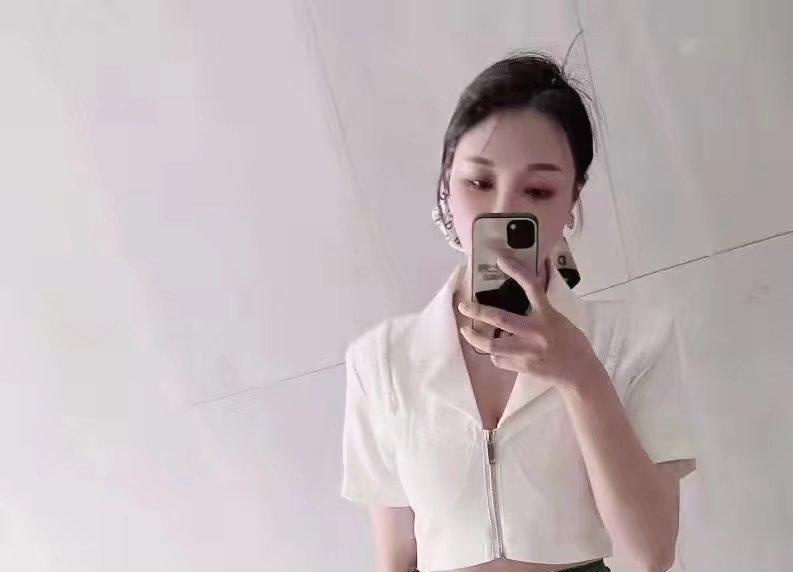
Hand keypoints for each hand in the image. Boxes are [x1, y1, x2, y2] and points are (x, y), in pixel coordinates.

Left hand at [456, 252, 600, 392]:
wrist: (580, 373)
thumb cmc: (572, 344)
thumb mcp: (560, 320)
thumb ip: (542, 310)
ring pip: (492, 344)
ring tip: (466, 330)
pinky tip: (496, 352)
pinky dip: (495, 355)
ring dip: (474, 338)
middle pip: (499, 319)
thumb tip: (525, 296)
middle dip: (477, 311)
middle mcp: (535, 332)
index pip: (531, 287)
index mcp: (547, 316)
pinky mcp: (522, 367)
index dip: (516, 270)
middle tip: (463, 305)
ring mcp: (526, 351)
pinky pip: (499, 360)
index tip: (500, 258)